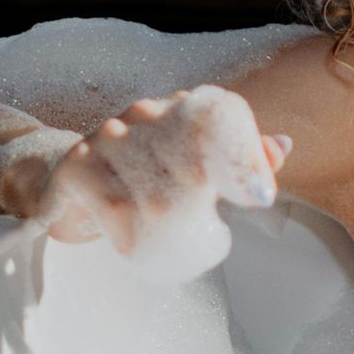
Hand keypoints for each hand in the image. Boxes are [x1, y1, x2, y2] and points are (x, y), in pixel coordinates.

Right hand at [0, 87, 291, 275]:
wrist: (72, 181)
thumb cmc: (150, 176)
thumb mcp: (201, 167)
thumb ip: (244, 159)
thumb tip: (281, 146)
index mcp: (184, 109)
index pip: (222, 115)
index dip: (246, 155)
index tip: (262, 197)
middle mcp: (147, 114)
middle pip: (192, 166)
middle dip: (203, 208)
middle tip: (205, 234)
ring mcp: (109, 138)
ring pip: (155, 196)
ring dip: (166, 232)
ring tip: (166, 244)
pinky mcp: (78, 167)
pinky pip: (113, 208)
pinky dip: (128, 236)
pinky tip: (132, 245)